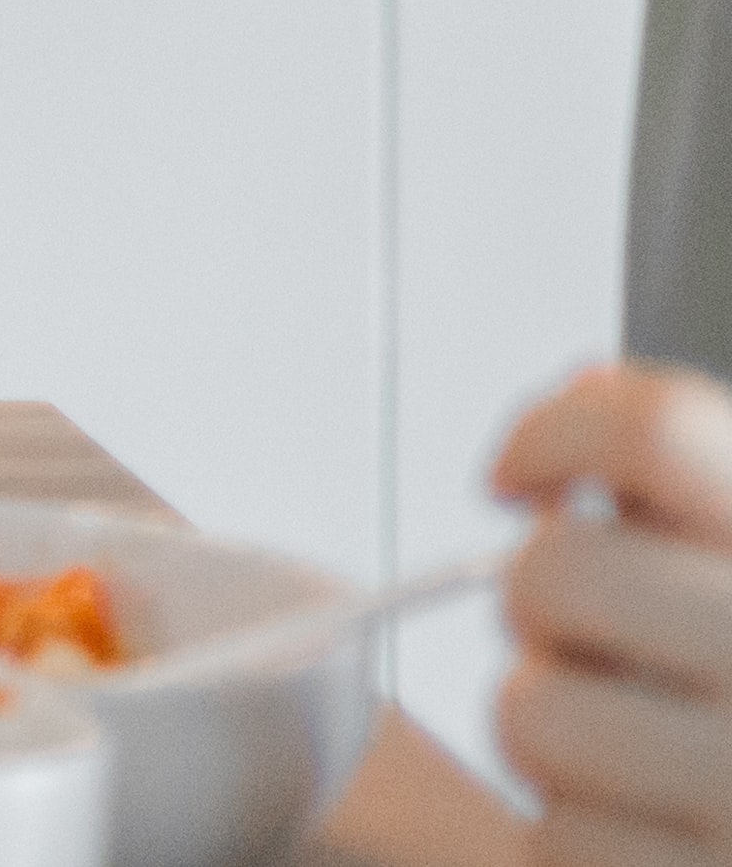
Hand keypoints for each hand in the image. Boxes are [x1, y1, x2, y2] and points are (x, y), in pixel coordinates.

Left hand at [494, 361, 731, 855]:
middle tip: (589, 641)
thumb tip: (586, 387)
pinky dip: (578, 840)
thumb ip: (688, 487)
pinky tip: (647, 834)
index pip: (657, 433)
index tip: (521, 477)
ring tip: (625, 748)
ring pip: (533, 713)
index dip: (554, 434)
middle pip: (557, 574)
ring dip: (548, 730)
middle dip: (540, 605)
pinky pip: (561, 841)